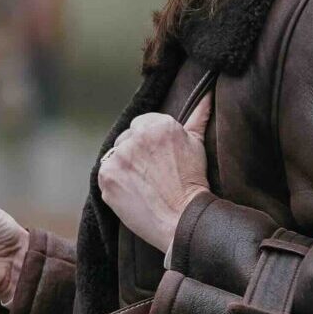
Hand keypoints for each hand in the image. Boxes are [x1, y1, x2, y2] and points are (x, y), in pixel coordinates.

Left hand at [96, 95, 211, 252]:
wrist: (182, 219)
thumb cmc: (193, 182)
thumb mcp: (197, 143)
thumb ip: (198, 115)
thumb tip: (207, 94)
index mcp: (158, 124)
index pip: (141, 125)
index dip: (149, 143)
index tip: (158, 159)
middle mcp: (136, 137)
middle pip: (126, 139)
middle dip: (135, 154)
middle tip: (151, 174)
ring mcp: (119, 157)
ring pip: (115, 156)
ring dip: (124, 167)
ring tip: (142, 184)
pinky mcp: (106, 176)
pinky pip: (105, 174)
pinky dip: (115, 183)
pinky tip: (132, 192)